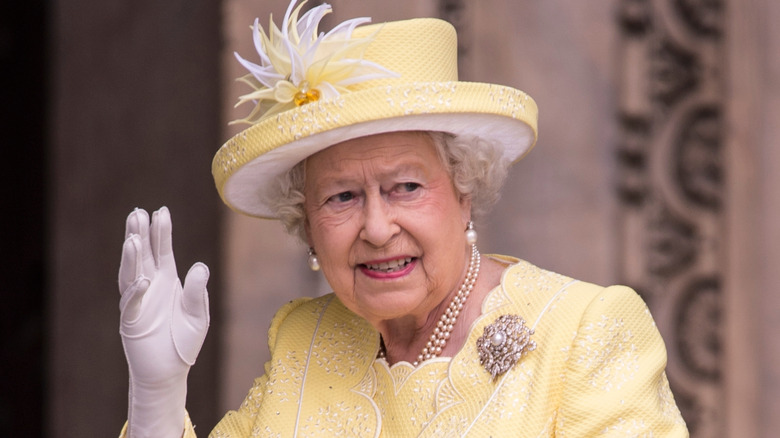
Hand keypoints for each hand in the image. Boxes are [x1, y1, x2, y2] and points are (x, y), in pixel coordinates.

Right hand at [118, 207, 209, 437]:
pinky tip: (144, 280)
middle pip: (143, 256)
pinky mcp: (131, 321)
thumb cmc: (184, 341)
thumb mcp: (198, 315)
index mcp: (168, 280)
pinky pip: (132, 303)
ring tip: (133, 238)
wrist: (170, 371)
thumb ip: (197, 292)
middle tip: (137, 213)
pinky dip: (137, 292)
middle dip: (140, 234)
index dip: (161, 231)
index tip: (161, 211)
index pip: (163, 250)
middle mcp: (150, 286)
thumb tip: (200, 266)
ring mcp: (138, 302)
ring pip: (131, 274)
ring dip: (131, 257)